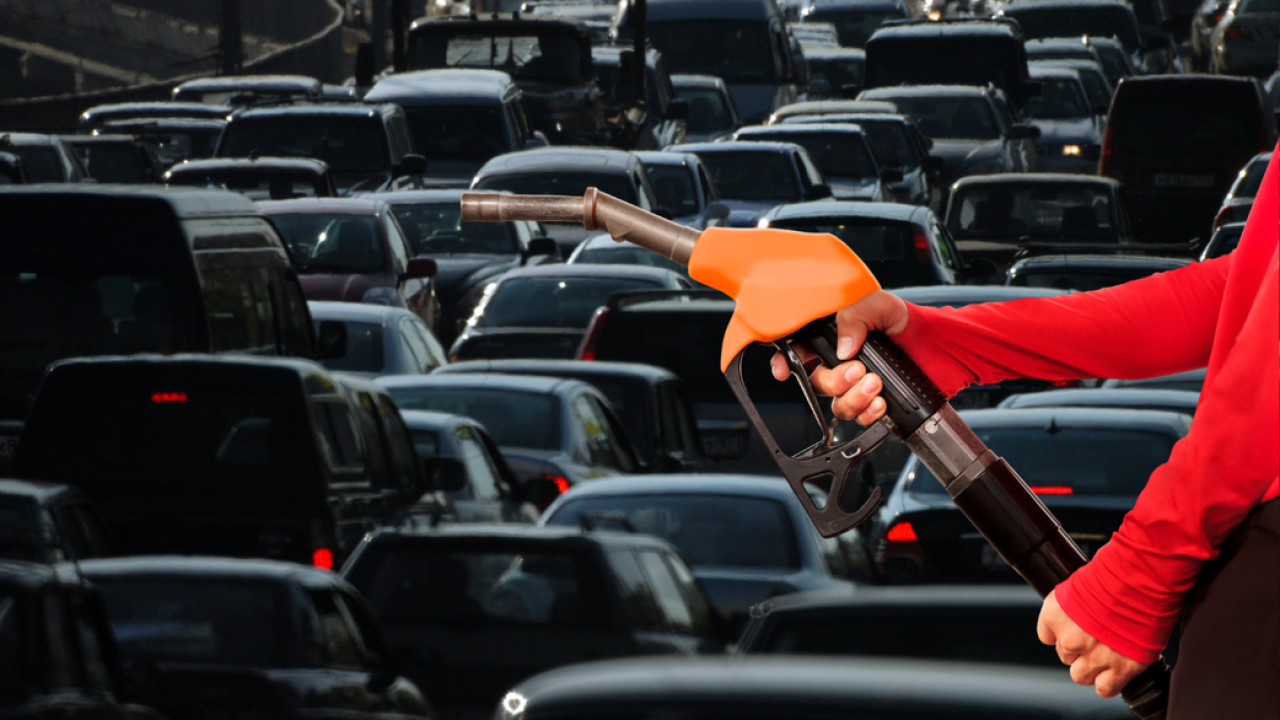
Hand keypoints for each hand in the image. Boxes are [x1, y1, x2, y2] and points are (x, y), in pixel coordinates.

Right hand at [770, 290, 909, 425]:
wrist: (938, 344)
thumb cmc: (907, 321)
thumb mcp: (880, 305)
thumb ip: (855, 318)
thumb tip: (842, 346)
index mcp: (834, 339)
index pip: (799, 351)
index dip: (785, 362)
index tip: (783, 371)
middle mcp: (841, 365)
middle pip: (818, 383)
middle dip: (835, 381)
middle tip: (857, 369)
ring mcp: (856, 387)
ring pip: (837, 405)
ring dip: (854, 398)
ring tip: (875, 383)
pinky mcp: (873, 404)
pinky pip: (860, 419)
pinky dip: (869, 413)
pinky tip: (881, 402)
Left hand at [1037, 590, 1149, 697]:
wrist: (1141, 580)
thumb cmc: (1113, 574)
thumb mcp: (1077, 584)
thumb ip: (1071, 606)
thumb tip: (1074, 613)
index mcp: (1054, 615)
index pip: (1046, 636)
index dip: (1062, 632)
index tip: (1075, 627)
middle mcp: (1069, 638)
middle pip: (1065, 656)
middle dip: (1079, 648)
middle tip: (1097, 636)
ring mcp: (1094, 655)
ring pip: (1080, 676)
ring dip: (1091, 668)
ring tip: (1105, 654)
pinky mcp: (1121, 668)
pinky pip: (1105, 689)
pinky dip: (1109, 684)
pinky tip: (1115, 671)